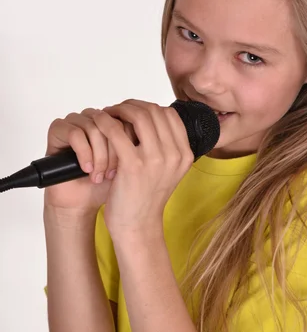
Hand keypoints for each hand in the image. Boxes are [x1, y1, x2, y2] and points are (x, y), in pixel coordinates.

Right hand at [44, 107, 135, 215]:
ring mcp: (78, 122)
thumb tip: (161, 136)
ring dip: (99, 155)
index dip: (131, 142)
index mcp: (116, 121)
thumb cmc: (108, 184)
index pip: (131, 119)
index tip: (131, 165)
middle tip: (114, 173)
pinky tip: (87, 169)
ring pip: (95, 127)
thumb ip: (145, 146)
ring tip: (99, 175)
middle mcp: (97, 118)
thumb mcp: (133, 165)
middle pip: (114, 122)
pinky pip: (75, 133)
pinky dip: (83, 153)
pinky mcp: (59, 130)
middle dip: (116, 151)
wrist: (83, 200)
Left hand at [91, 99, 193, 238]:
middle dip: (132, 105)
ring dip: (119, 110)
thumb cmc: (146, 198)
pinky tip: (98, 123)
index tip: (133, 110)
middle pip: (154, 111)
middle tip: (116, 110)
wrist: (138, 225)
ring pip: (137, 116)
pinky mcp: (133, 165)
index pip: (169, 114)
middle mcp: (174, 154)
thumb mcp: (167, 170)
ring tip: (107, 115)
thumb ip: (165, 146)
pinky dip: (104, 122)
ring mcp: (155, 159)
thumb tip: (149, 117)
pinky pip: (116, 131)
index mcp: (184, 154)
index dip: (148, 107)